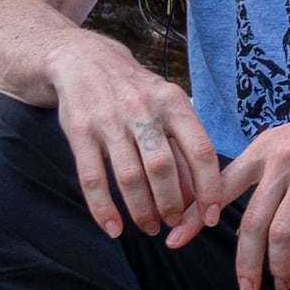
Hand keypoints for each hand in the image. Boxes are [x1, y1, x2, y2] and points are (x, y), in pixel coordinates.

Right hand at [43, 35, 224, 248]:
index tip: (210, 217)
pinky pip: (92, 178)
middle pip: (163, 168)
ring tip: (149, 227)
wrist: (83, 60)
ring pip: (128, 177)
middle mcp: (143, 109)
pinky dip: (103, 209)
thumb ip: (181, 148)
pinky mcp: (79, 132)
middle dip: (171, 204)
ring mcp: (109, 120)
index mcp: (173, 102)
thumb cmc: (136, 92)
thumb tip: (197, 198)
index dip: (208, 189)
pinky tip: (113, 229)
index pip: (200, 150)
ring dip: (141, 211)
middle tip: (174, 223)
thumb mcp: (166, 107)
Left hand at [212, 88, 289, 289]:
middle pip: (250, 221)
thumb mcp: (289, 143)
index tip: (175, 241)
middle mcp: (281, 159)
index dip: (196, 216)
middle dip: (245, 263)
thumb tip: (242, 222)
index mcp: (263, 149)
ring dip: (279, 267)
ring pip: (281, 230)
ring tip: (282, 286)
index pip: (220, 186)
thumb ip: (263, 175)